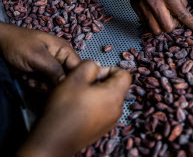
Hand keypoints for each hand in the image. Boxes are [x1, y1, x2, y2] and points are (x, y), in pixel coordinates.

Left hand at [0, 22, 80, 82]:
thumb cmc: (17, 43)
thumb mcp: (37, 56)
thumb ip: (54, 70)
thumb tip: (67, 83)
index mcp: (65, 50)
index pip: (79, 67)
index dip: (75, 78)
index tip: (64, 86)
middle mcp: (61, 59)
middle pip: (68, 79)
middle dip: (54, 84)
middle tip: (40, 82)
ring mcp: (51, 67)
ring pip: (56, 85)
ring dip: (43, 85)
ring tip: (31, 79)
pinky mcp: (42, 74)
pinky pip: (45, 86)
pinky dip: (36, 85)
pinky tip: (28, 79)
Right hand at [17, 61, 131, 156]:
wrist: (53, 140)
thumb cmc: (63, 110)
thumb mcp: (75, 78)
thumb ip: (89, 65)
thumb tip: (96, 66)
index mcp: (115, 95)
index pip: (124, 74)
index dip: (109, 69)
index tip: (94, 73)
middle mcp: (117, 109)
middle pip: (117, 86)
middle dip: (101, 81)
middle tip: (82, 84)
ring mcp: (111, 121)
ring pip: (109, 98)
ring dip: (96, 93)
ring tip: (78, 97)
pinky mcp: (102, 128)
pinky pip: (103, 110)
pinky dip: (93, 106)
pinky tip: (78, 108)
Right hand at [126, 0, 192, 34]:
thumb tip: (184, 12)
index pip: (181, 14)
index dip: (190, 23)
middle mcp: (153, 0)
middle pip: (167, 27)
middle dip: (175, 25)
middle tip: (175, 17)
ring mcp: (142, 5)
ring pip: (155, 30)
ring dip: (163, 26)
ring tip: (165, 17)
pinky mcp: (135, 6)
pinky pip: (146, 23)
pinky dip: (153, 22)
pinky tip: (156, 13)